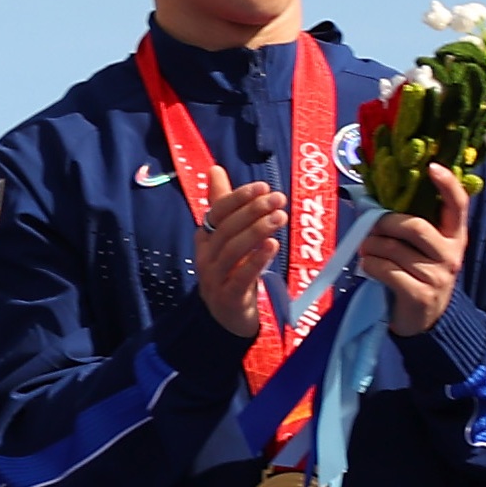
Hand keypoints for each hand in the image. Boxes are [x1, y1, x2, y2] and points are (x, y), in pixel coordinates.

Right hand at [193, 178, 291, 338]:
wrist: (227, 317)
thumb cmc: (230, 271)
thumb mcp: (226, 237)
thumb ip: (222, 204)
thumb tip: (215, 169)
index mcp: (205, 238)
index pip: (217, 212)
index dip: (238, 198)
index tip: (263, 187)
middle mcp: (205, 256)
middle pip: (227, 229)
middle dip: (253, 211)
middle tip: (279, 199)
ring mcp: (214, 278)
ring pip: (233, 250)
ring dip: (257, 231)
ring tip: (280, 218)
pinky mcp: (228, 298)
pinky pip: (241, 277)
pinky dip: (256, 260)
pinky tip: (272, 246)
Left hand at [353, 166, 470, 340]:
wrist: (425, 319)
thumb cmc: (416, 273)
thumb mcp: (422, 248)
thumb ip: (408, 225)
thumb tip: (371, 198)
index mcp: (454, 236)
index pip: (458, 205)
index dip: (447, 185)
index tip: (432, 167)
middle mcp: (450, 253)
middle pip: (414, 226)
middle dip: (384, 223)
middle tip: (370, 229)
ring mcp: (438, 275)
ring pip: (392, 248)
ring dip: (370, 246)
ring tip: (367, 250)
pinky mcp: (420, 294)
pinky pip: (384, 270)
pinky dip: (369, 265)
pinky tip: (369, 268)